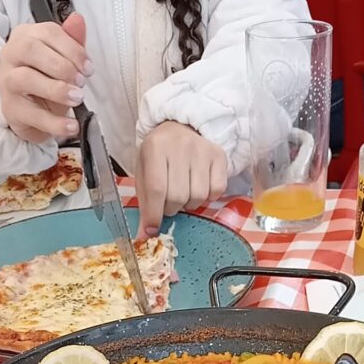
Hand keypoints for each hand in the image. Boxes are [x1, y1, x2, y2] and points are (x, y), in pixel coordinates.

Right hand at [0, 13, 91, 143]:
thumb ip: (71, 41)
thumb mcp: (62, 60)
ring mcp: (7, 82)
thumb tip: (78, 20)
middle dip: (62, 65)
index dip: (72, 49)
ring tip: (77, 98)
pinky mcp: (10, 109)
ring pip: (27, 79)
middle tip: (82, 82)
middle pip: (31, 50)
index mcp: (25, 36)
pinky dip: (56, 122)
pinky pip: (33, 114)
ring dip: (56, 89)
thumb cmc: (45, 81)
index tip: (88, 68)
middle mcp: (11, 55)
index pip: (48, 32)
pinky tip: (72, 126)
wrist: (30, 114)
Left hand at [136, 123, 227, 237]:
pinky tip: (199, 186)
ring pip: (198, 196)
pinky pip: (217, 191)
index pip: (156, 189)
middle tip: (168, 202)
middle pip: (178, 196)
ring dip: (189, 204)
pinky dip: (208, 197)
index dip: (154, 215)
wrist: (181, 127)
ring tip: (183, 193)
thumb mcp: (145, 173)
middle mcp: (180, 145)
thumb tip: (145, 235)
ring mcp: (202, 149)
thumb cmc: (159, 156)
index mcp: (155, 147)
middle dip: (171, 208)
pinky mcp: (219, 155)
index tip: (151, 231)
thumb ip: (145, 204)